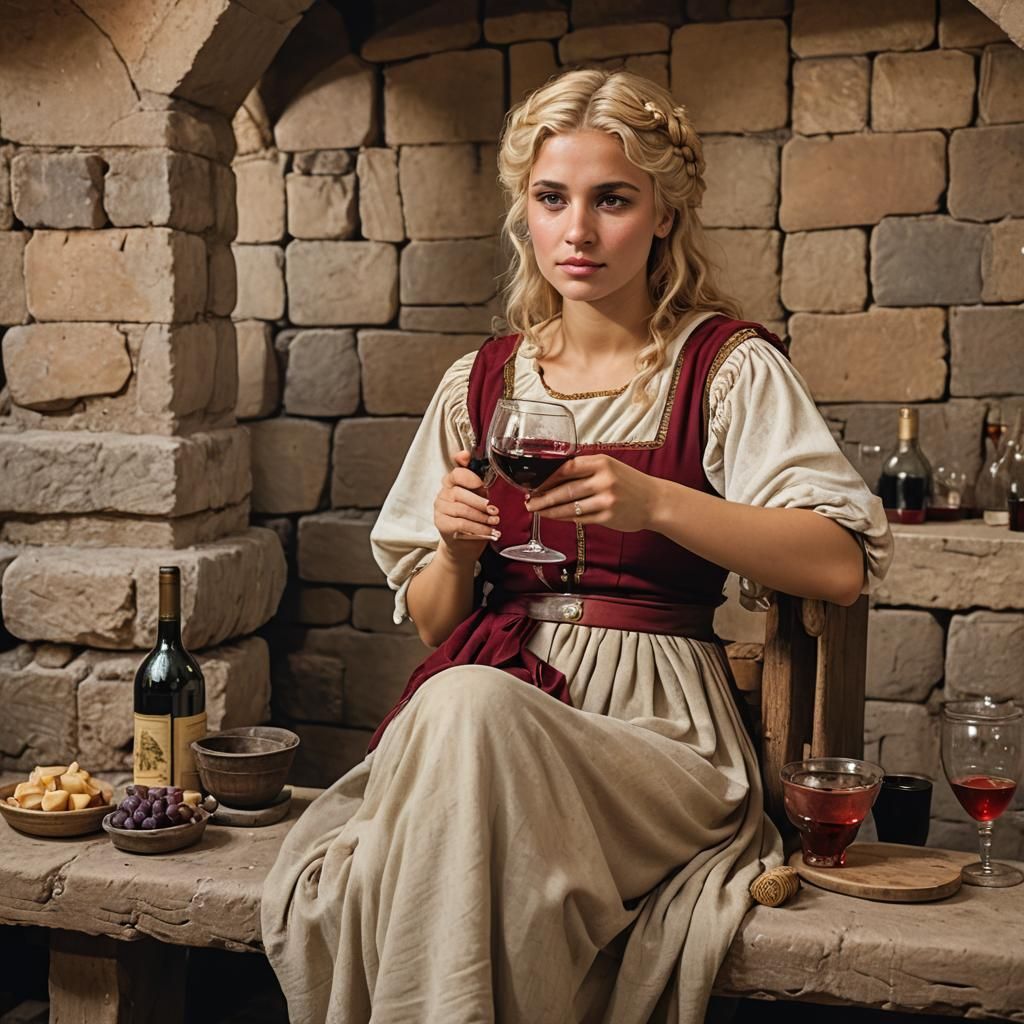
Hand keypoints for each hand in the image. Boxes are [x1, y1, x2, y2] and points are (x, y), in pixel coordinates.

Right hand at [434, 450, 500, 562]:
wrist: (465, 544)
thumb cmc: (474, 518)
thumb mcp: (480, 500)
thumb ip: (481, 488)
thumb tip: (489, 479)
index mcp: (453, 482)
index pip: (456, 472)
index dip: (467, 475)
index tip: (480, 483)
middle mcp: (443, 493)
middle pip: (459, 492)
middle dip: (480, 502)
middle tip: (494, 510)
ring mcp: (440, 508)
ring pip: (462, 509)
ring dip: (482, 517)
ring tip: (495, 521)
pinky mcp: (441, 523)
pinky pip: (461, 524)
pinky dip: (478, 528)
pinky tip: (489, 531)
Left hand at [525, 454, 661, 532]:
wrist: (655, 501)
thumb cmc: (629, 483)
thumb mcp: (610, 466)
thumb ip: (586, 468)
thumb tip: (554, 477)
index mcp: (601, 463)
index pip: (567, 468)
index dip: (547, 477)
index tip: (533, 483)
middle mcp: (604, 480)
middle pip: (565, 490)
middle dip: (543, 497)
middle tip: (528, 502)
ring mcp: (606, 499)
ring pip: (570, 506)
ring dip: (550, 510)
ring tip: (537, 511)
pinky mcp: (608, 517)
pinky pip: (579, 518)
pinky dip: (564, 518)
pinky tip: (554, 517)